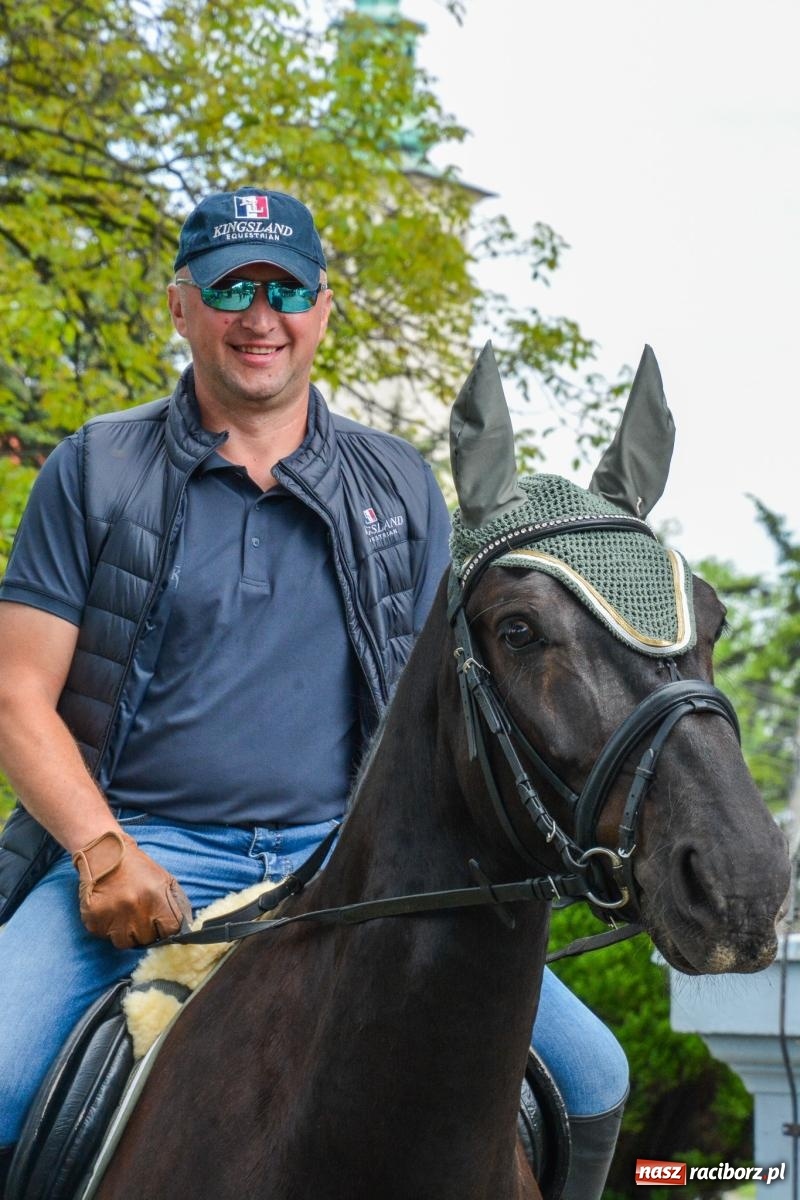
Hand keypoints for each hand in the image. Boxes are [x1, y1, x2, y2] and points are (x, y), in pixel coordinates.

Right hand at [72, 830, 191, 948]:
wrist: (105, 854)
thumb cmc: (138, 869)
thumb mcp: (165, 880)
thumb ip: (178, 904)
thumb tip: (187, 928)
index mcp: (156, 898)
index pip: (170, 932)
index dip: (166, 930)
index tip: (160, 925)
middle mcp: (136, 909)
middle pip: (147, 940)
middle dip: (145, 930)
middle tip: (138, 913)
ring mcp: (114, 917)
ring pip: (125, 943)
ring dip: (126, 932)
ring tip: (123, 913)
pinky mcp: (94, 921)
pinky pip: (105, 937)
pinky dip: (108, 928)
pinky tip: (110, 911)